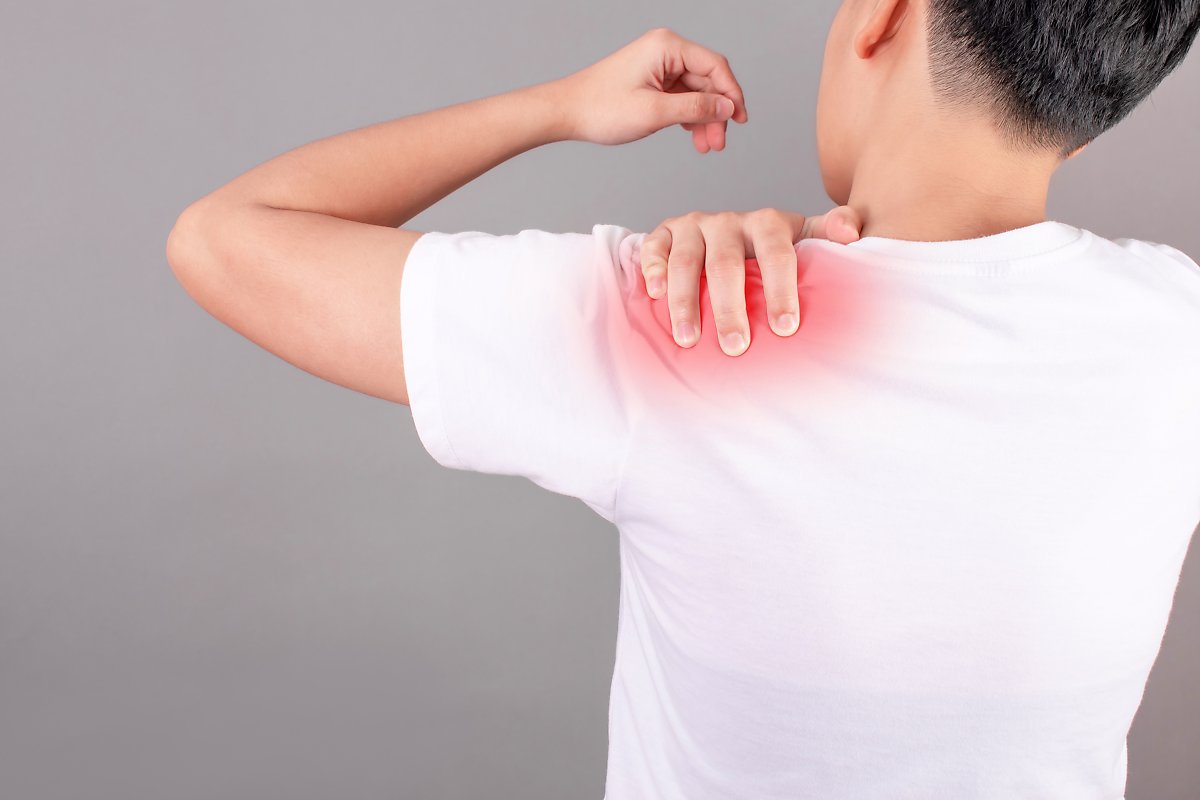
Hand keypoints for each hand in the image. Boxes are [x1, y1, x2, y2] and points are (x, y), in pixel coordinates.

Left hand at [554, 27, 748, 152]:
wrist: (567, 113)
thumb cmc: (600, 108)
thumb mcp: (654, 112)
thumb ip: (695, 108)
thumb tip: (727, 108)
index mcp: (667, 47)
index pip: (715, 66)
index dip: (732, 94)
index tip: (740, 120)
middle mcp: (665, 51)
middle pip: (708, 81)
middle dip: (716, 113)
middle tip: (718, 143)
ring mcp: (659, 66)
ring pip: (696, 92)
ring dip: (704, 119)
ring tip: (706, 146)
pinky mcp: (653, 81)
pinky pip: (682, 97)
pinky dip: (689, 117)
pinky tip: (693, 136)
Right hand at [635, 207, 863, 355]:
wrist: (722, 235)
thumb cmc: (767, 251)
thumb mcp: (803, 239)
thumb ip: (828, 235)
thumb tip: (852, 234)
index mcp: (766, 223)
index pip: (777, 251)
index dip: (781, 288)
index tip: (785, 328)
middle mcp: (727, 222)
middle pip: (726, 263)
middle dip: (729, 308)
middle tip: (735, 347)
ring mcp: (693, 227)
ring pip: (686, 262)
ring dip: (685, 302)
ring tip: (689, 339)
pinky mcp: (664, 234)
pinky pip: (653, 247)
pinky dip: (651, 269)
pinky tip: (654, 295)